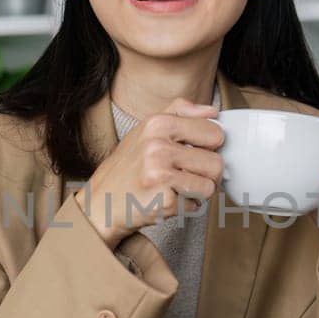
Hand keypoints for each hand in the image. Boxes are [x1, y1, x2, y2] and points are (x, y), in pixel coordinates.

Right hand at [78, 97, 224, 248]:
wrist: (101, 202)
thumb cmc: (128, 166)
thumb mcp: (147, 129)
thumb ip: (180, 112)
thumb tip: (213, 111)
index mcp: (158, 124)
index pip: (214, 132)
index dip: (210, 146)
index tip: (194, 152)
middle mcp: (158, 147)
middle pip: (216, 162)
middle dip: (207, 174)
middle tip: (187, 175)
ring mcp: (160, 175)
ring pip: (210, 186)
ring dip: (198, 191)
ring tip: (177, 187)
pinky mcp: (164, 202)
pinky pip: (196, 205)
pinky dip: (186, 206)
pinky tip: (166, 200)